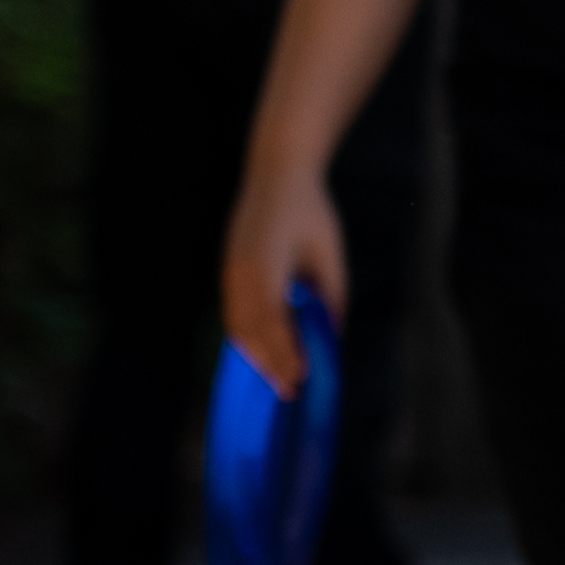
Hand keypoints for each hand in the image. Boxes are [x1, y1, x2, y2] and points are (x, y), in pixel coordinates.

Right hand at [222, 162, 348, 395]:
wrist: (277, 174)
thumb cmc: (311, 211)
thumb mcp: (329, 253)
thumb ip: (331, 294)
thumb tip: (334, 334)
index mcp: (266, 265)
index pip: (274, 320)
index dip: (285, 351)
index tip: (300, 376)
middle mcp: (241, 271)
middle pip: (251, 329)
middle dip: (270, 362)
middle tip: (291, 390)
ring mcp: (231, 271)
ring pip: (238, 324)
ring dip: (256, 354)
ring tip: (277, 379)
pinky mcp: (230, 271)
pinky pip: (234, 312)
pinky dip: (246, 336)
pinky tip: (260, 352)